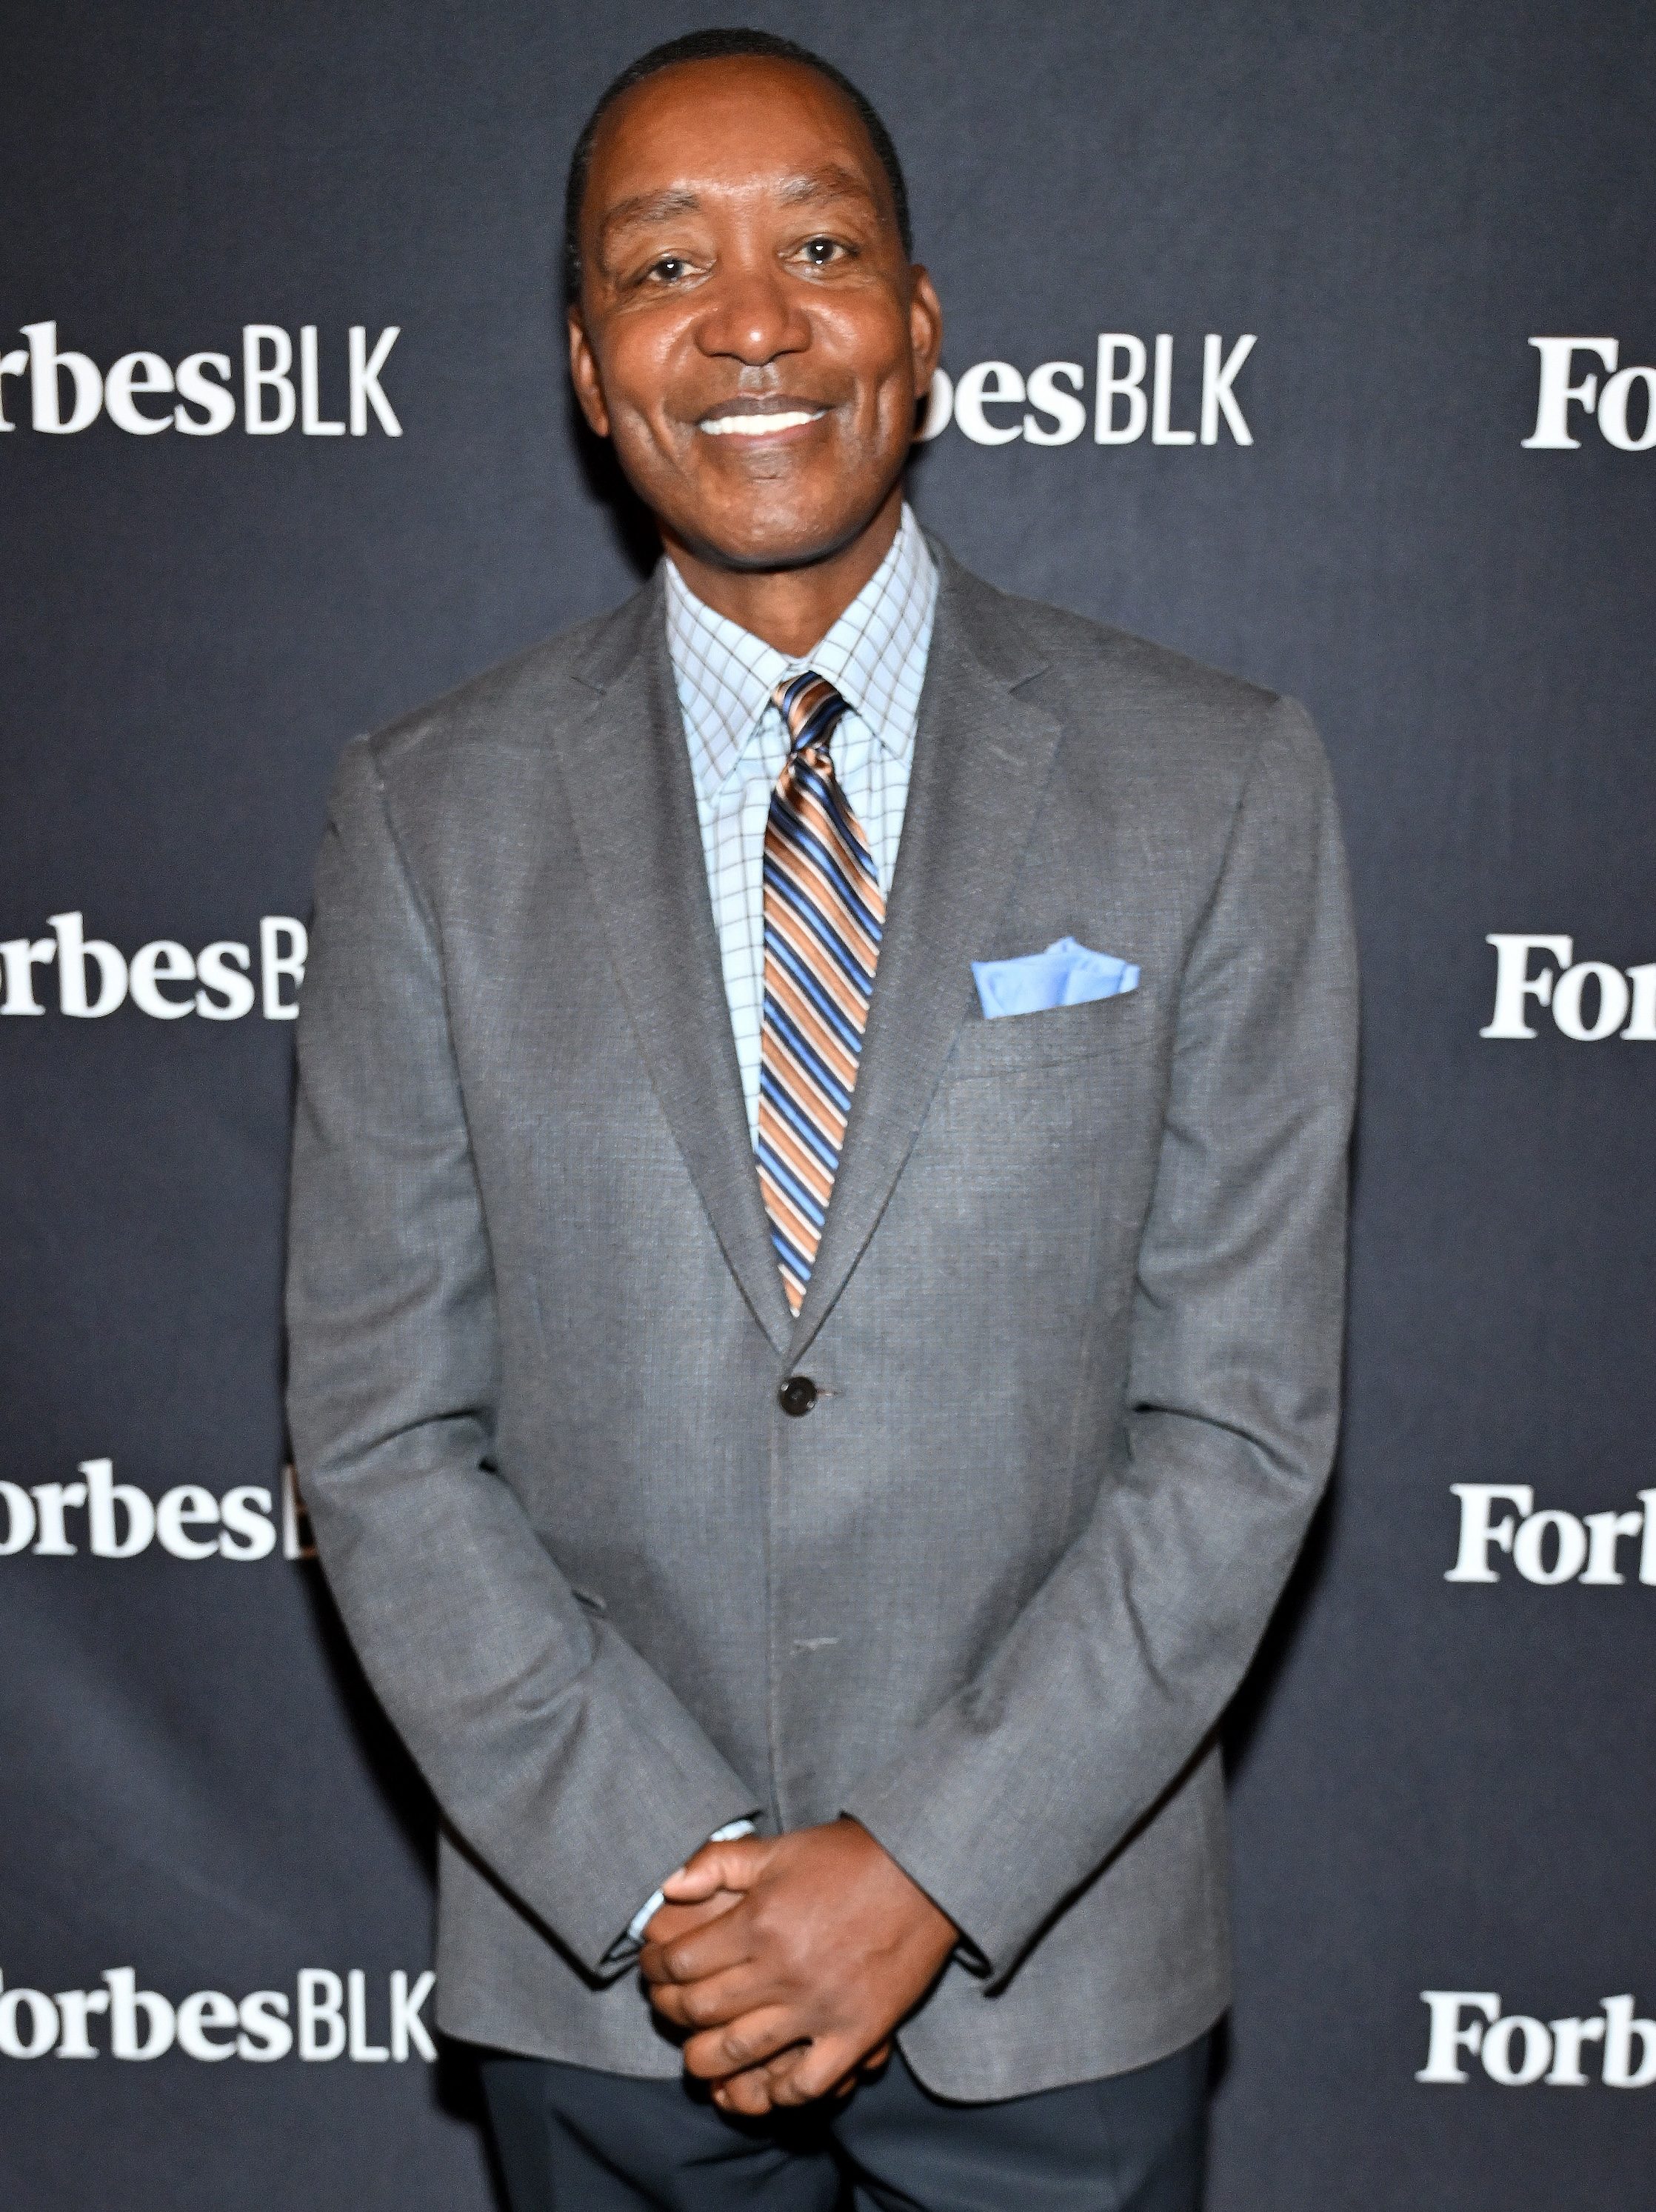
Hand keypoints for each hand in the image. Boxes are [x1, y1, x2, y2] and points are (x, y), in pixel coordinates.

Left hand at [639, 1818, 956, 2115]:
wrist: (925, 1870)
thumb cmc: (847, 1857)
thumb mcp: (778, 1848)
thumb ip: (717, 1861)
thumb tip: (665, 1885)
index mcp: (758, 1920)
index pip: (680, 1962)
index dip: (654, 1970)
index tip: (650, 1969)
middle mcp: (782, 1969)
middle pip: (700, 2011)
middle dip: (669, 2013)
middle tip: (665, 2009)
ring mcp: (820, 2007)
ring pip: (740, 2054)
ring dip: (706, 2062)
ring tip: (697, 2057)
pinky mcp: (858, 2032)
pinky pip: (806, 2084)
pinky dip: (779, 2092)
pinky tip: (765, 2081)